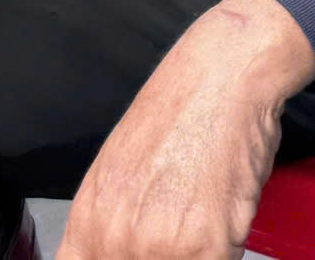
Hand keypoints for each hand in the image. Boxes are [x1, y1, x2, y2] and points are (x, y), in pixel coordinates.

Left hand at [56, 0, 314, 259]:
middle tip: (178, 232)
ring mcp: (159, 246)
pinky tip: (225, 219)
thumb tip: (116, 248)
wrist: (226, 73)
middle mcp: (116, 238)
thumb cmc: (183, 108)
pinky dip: (225, 249)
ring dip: (194, 252)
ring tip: (204, 222)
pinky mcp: (207, 246)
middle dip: (163, 255)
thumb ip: (110, 220)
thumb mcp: (121, 166)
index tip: (130, 251)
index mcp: (88, 220)